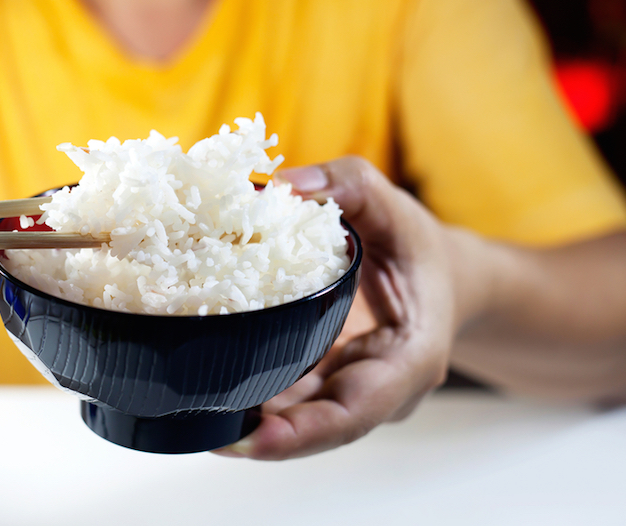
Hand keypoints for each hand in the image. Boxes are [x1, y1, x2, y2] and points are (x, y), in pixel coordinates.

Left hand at [215, 156, 457, 458]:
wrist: (437, 275)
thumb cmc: (417, 246)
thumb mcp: (391, 206)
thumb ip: (345, 185)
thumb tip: (281, 184)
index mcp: (409, 359)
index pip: (354, 412)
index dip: (301, 434)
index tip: (248, 440)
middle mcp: (382, 390)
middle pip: (318, 428)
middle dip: (258, 437)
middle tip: (196, 428)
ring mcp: (353, 392)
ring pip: (299, 420)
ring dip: (247, 422)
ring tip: (188, 413)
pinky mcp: (329, 384)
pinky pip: (291, 400)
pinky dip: (251, 396)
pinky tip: (206, 387)